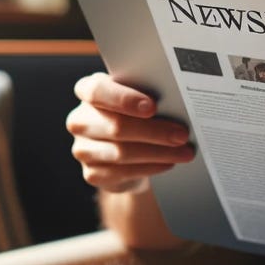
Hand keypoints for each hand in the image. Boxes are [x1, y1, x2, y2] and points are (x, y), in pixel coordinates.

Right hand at [66, 72, 194, 193]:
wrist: (128, 151)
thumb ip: (148, 96)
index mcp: (88, 91)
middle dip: (154, 131)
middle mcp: (80, 120)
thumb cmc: (136, 116)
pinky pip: (123, 172)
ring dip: (159, 152)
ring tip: (184, 151)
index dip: (124, 99)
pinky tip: (168, 162)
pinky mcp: (92, 173)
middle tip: (182, 134)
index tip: (151, 107)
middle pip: (115, 126)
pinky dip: (151, 167)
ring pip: (122, 153)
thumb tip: (176, 102)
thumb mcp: (139, 99)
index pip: (97, 91)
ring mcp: (83, 149)